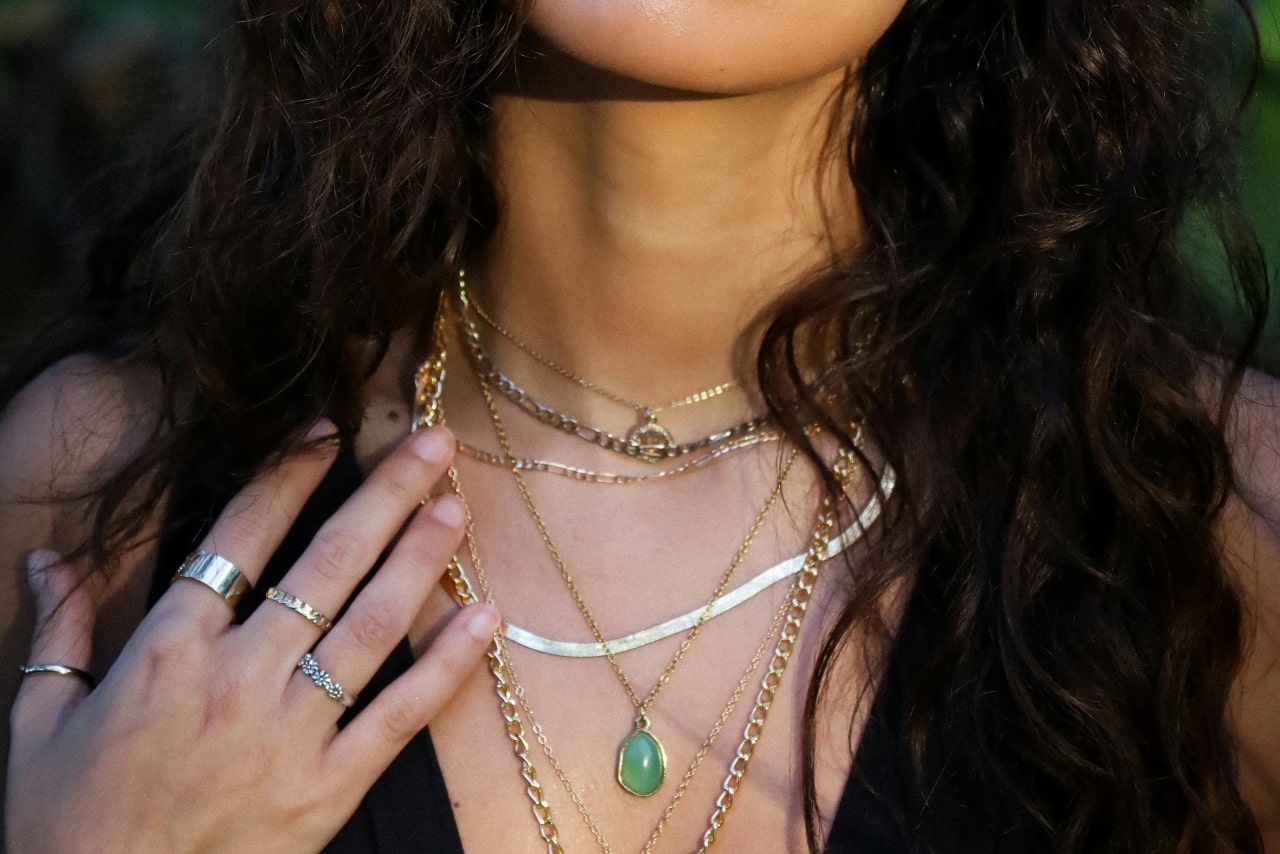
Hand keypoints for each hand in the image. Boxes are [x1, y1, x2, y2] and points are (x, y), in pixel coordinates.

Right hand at [5, 425, 496, 853]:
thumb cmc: (67, 824)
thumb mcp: (37, 725)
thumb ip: (57, 632)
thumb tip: (48, 557)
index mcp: (166, 651)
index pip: (239, 536)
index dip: (289, 475)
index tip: (329, 429)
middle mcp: (237, 679)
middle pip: (325, 565)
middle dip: (384, 496)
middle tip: (433, 444)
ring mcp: (289, 734)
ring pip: (370, 626)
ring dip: (420, 560)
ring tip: (458, 505)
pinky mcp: (327, 791)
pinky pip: (399, 716)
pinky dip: (448, 667)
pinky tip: (484, 618)